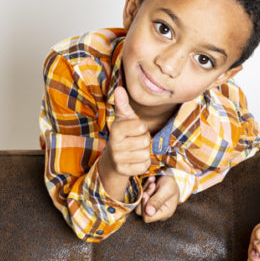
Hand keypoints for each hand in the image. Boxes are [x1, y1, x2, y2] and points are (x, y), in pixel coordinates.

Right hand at [99, 86, 150, 200]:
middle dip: (144, 140)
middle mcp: (114, 145)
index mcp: (116, 129)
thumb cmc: (123, 134)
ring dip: (144, 152)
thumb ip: (123, 104)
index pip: (142, 126)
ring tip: (135, 149)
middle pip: (145, 141)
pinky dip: (144, 163)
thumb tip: (119, 89)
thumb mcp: (123, 118)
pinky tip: (135, 159)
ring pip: (146, 154)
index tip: (135, 129)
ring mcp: (118, 159)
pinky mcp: (124, 171)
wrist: (113, 158)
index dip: (142, 127)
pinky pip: (144, 166)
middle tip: (136, 140)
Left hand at [138, 175, 179, 222]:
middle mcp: (156, 214)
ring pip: (138, 203)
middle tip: (152, 184)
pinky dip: (142, 189)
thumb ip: (157, 201)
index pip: (148, 217)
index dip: (144, 206)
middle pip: (141, 211)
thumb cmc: (171, 185)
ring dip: (144, 190)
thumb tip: (149, 213)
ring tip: (152, 182)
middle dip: (144, 196)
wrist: (170, 178)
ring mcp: (150, 209)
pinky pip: (138, 198)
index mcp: (164, 214)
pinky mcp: (145, 203)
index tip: (146, 193)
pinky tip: (150, 182)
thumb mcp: (166, 190)